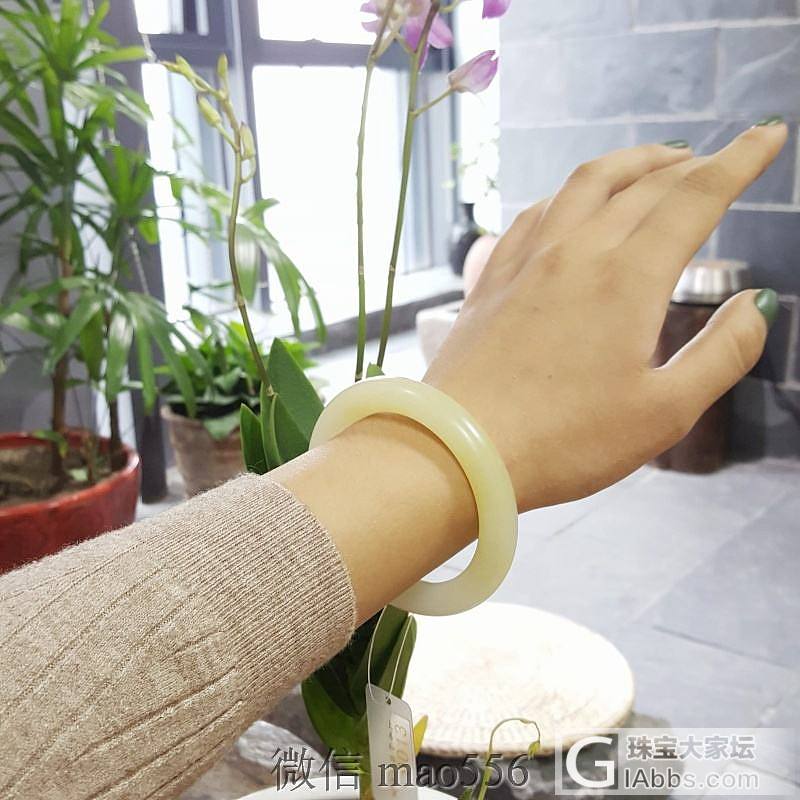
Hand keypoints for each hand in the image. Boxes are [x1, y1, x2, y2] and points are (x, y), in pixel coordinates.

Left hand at [425, 123, 785, 510]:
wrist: (458, 448)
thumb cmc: (563, 441)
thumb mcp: (664, 412)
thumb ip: (723, 354)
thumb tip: (759, 303)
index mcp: (627, 280)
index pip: (694, 199)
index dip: (739, 161)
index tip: (767, 134)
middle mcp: (576, 254)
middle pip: (642, 185)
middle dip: (689, 164)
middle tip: (716, 158)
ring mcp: (526, 263)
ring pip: (583, 185)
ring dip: (628, 164)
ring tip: (655, 160)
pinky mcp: (491, 281)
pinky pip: (533, 215)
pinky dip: (566, 194)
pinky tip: (570, 203)